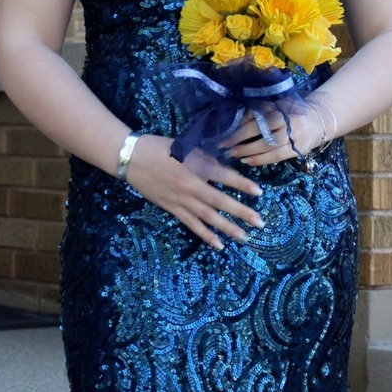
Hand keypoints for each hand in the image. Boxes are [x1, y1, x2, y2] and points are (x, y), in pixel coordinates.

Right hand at [125, 134, 264, 249]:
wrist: (131, 158)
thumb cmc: (159, 147)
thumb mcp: (185, 146)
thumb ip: (205, 157)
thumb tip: (227, 163)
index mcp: (194, 167)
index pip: (224, 176)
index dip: (243, 184)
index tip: (259, 193)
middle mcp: (191, 186)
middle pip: (220, 202)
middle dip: (241, 212)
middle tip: (260, 223)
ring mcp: (181, 200)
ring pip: (208, 217)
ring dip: (228, 228)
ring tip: (244, 237)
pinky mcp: (173, 209)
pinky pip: (192, 224)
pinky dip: (206, 235)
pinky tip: (219, 245)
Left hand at [221, 108, 325, 167]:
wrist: (320, 119)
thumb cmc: (291, 113)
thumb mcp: (277, 106)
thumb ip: (259, 110)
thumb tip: (233, 121)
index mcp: (280, 105)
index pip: (255, 114)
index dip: (238, 124)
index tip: (222, 132)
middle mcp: (287, 118)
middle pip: (260, 128)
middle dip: (239, 138)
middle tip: (223, 146)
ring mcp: (294, 134)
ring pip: (267, 144)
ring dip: (247, 150)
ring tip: (232, 154)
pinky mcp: (298, 148)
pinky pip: (276, 156)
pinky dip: (260, 159)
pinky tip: (247, 161)